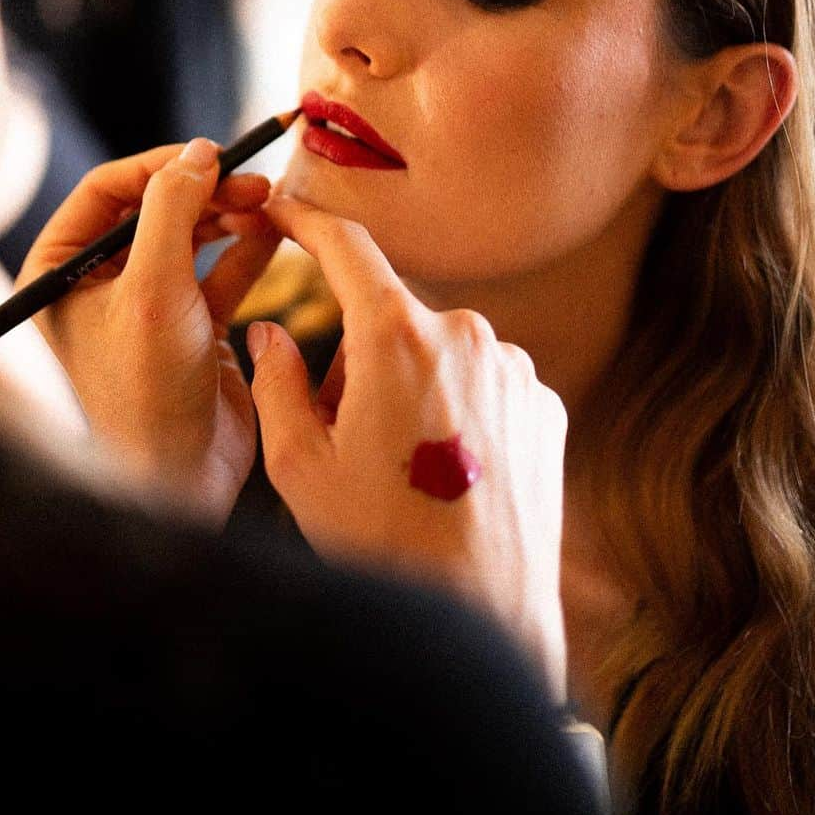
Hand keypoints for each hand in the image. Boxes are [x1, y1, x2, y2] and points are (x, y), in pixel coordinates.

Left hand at [18, 138, 280, 523]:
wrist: (181, 478)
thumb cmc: (147, 392)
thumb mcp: (153, 289)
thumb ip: (171, 210)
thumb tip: (198, 150)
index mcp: (61, 270)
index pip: (108, 190)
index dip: (163, 164)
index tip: (215, 152)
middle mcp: (99, 282)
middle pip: (157, 206)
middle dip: (207, 190)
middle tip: (255, 181)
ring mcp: (148, 303)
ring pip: (193, 234)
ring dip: (232, 214)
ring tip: (270, 203)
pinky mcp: (193, 324)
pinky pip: (222, 269)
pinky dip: (250, 248)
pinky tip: (277, 232)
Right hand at [247, 194, 567, 697]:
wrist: (485, 610)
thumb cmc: (381, 538)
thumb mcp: (299, 465)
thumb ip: (275, 382)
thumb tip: (268, 333)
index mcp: (396, 336)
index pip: (345, 248)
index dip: (307, 220)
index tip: (283, 204)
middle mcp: (465, 333)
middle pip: (388, 317)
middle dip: (357, 358)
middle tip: (347, 437)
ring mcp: (514, 367)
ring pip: (438, 352)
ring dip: (411, 386)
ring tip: (406, 469)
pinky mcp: (546, 401)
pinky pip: (485, 382)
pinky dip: (459, 410)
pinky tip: (453, 474)